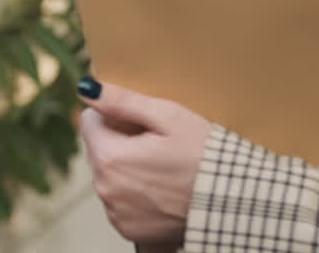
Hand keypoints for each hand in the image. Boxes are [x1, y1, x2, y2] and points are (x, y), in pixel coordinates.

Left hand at [77, 77, 212, 245]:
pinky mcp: (128, 229)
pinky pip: (120, 202)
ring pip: (109, 177)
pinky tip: (161, 189)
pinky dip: (134, 194)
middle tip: (157, 144)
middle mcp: (105, 188)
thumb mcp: (168, 117)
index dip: (115, 116)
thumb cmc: (203, 155)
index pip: (90, 122)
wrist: (230, 202)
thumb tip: (88, 88)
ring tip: (162, 168)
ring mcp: (116, 212)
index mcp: (110, 157)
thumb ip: (122, 101)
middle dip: (119, 143)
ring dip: (125, 169)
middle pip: (98, 150)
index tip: (142, 123)